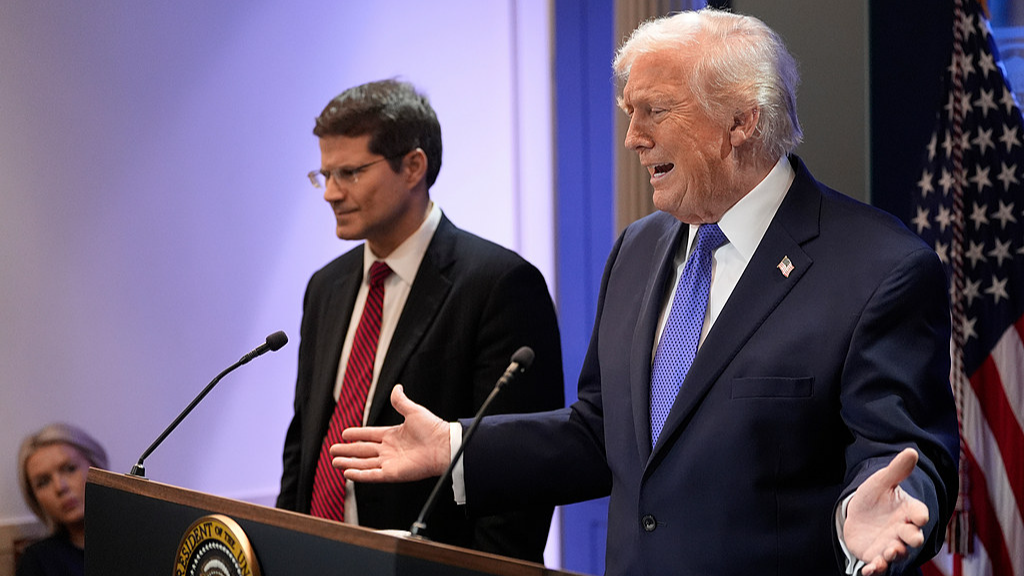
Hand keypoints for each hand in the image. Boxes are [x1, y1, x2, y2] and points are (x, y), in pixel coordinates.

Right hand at [329, 384, 450, 482]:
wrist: (444, 445)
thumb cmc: (433, 429)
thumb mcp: (413, 411)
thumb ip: (401, 401)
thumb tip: (397, 388)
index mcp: (392, 435)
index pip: (369, 435)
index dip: (356, 434)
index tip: (344, 434)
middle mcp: (389, 449)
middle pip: (363, 450)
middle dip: (347, 451)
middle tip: (333, 450)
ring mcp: (390, 462)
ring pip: (364, 463)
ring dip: (349, 463)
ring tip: (334, 462)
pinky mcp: (392, 473)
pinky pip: (372, 475)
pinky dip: (359, 475)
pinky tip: (347, 472)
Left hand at [844, 448, 929, 575]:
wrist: (859, 514)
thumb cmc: (875, 497)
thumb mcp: (882, 481)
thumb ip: (897, 470)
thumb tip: (911, 451)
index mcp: (908, 511)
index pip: (919, 513)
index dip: (920, 515)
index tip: (920, 516)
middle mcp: (903, 531)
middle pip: (912, 537)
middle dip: (912, 539)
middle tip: (909, 538)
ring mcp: (890, 545)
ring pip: (897, 553)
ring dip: (894, 554)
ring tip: (889, 552)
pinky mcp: (875, 556)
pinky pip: (878, 566)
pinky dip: (875, 569)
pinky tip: (868, 570)